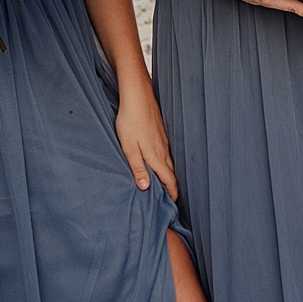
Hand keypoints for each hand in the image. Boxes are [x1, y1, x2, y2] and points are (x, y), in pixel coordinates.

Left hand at [113, 83, 178, 198]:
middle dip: (173, 186)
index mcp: (156, 156)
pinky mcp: (161, 133)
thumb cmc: (130, 121)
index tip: (173, 204)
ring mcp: (164, 141)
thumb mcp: (129, 148)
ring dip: (169, 175)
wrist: (138, 97)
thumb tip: (146, 188)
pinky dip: (166, 163)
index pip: (169, 180)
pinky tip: (160, 162)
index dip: (172, 193)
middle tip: (170, 199)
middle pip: (172, 173)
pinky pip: (167, 153)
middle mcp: (163, 150)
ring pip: (170, 162)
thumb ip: (138, 168)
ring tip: (166, 184)